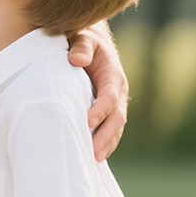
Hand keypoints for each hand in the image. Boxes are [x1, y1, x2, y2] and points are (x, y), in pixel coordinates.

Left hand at [67, 22, 128, 161]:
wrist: (89, 42)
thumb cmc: (82, 39)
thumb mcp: (83, 37)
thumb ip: (81, 47)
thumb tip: (77, 59)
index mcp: (113, 75)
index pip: (109, 97)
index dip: (101, 110)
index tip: (88, 122)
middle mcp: (118, 92)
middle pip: (117, 118)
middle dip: (106, 136)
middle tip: (93, 152)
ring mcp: (115, 102)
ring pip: (115, 127)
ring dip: (107, 144)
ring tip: (93, 158)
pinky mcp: (108, 109)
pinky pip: (110, 128)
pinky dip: (104, 141)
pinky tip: (92, 153)